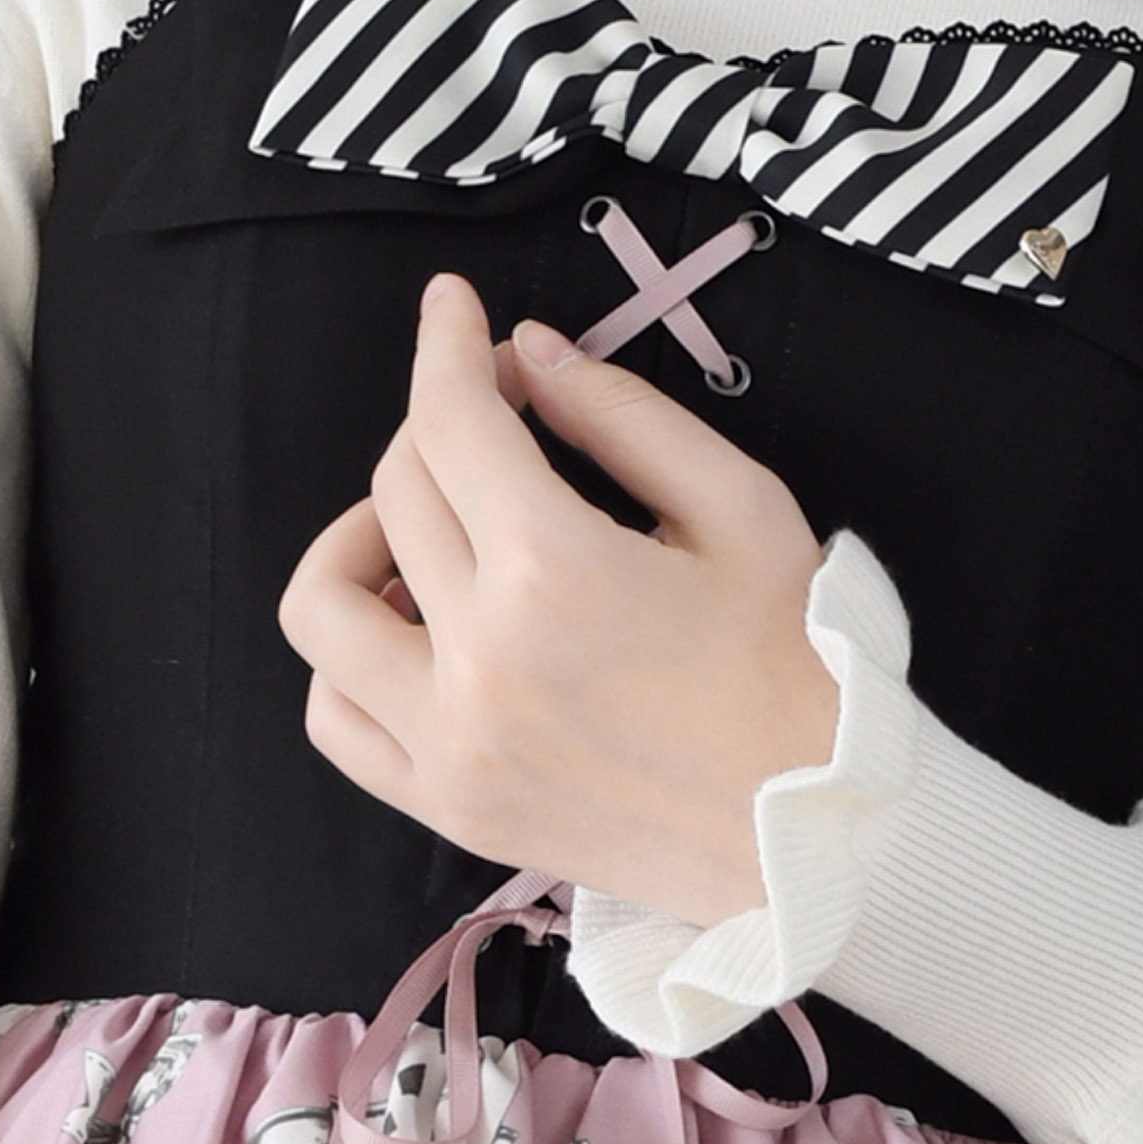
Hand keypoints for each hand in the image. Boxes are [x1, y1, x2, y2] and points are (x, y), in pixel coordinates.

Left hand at [278, 275, 841, 925]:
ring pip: (324, 606)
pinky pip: (337, 718)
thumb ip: (625, 418)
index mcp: (556, 571)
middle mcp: (480, 658)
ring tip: (424, 534)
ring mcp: (451, 741)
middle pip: (395, 493)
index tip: (454, 310)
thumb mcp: (741, 511)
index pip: (451, 420)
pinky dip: (347, 660)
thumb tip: (532, 357)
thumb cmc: (797, 671)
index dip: (446, 343)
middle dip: (438, 423)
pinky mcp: (449, 804)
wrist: (818, 833)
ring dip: (357, 541)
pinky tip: (412, 631)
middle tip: (497, 419)